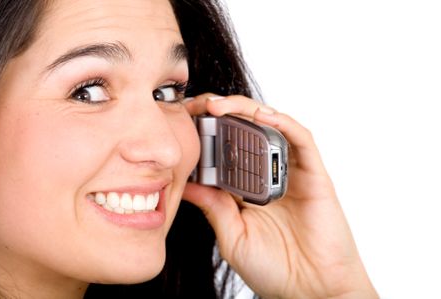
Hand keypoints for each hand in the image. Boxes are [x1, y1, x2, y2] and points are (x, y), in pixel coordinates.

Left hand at [183, 94, 377, 298]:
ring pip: (272, 127)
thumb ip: (213, 207)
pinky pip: (301, 140)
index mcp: (247, 189)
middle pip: (246, 131)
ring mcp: (291, 173)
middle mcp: (268, 175)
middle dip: (222, 113)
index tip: (182, 122)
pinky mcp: (314, 175)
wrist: (312, 291)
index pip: (225, 149)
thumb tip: (187, 182)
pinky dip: (283, 123)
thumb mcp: (232, 236)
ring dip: (246, 111)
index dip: (206, 132)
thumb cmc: (275, 269)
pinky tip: (261, 117)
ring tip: (220, 106)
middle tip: (198, 106)